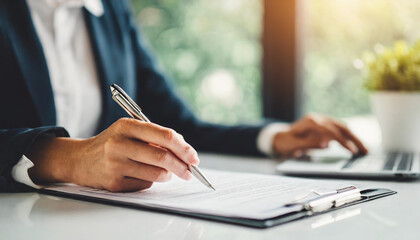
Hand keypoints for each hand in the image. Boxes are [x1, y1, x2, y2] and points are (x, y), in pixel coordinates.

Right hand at [27, 118, 198, 191]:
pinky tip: (143, 175)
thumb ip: (155, 137)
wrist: (79, 159)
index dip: (184, 147)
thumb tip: (184, 150)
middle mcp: (119, 144)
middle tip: (190, 171)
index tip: (194, 157)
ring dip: (168, 175)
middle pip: (163, 157)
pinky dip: (151, 181)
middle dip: (182, 166)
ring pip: (156, 174)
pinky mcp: (113, 183)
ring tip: (167, 173)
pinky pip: (144, 184)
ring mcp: (115, 164)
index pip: (164, 136)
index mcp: (127, 126)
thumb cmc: (112, 143)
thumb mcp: (130, 131)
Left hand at [272, 114, 367, 156]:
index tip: (352, 151)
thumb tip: (326, 143)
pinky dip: (349, 137)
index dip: (343, 141)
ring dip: (354, 138)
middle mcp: (318, 118)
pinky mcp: (325, 125)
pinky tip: (356, 146)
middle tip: (365, 151)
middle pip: (340, 127)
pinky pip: (339, 130)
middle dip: (354, 139)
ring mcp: (322, 120)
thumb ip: (309, 144)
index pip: (331, 130)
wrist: (281, 137)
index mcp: (311, 122)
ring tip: (365, 150)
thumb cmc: (286, 142)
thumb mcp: (294, 145)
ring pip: (342, 127)